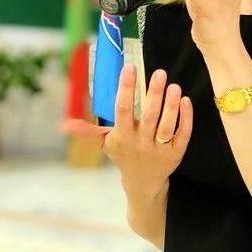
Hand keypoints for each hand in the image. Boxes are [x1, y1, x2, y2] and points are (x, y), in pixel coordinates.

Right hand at [59, 64, 192, 197]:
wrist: (143, 183)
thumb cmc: (124, 155)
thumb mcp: (105, 144)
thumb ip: (87, 132)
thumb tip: (64, 125)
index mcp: (122, 137)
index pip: (122, 110)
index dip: (126, 88)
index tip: (130, 68)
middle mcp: (141, 143)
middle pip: (148, 116)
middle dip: (154, 94)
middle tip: (160, 73)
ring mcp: (160, 149)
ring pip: (167, 126)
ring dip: (172, 106)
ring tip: (175, 86)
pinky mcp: (176, 152)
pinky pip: (183, 133)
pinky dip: (186, 118)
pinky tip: (186, 100)